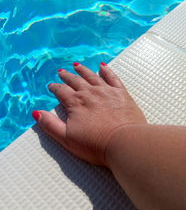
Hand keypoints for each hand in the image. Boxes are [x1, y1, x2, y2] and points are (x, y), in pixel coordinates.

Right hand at [32, 63, 146, 166]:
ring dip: (83, 70)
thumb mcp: (67, 138)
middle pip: (75, 81)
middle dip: (67, 77)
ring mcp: (106, 91)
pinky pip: (113, 78)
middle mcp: (90, 93)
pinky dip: (107, 71)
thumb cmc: (95, 144)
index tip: (52, 86)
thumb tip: (37, 113)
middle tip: (62, 72)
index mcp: (76, 103)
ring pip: (92, 76)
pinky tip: (103, 66)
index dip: (55, 88)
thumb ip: (50, 125)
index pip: (61, 91)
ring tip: (77, 65)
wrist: (124, 142)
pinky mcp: (121, 93)